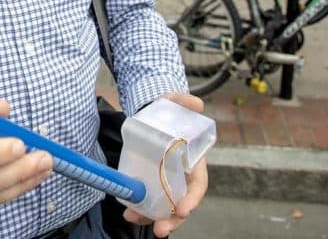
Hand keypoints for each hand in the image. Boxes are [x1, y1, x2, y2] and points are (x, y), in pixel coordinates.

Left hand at [123, 93, 208, 237]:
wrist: (150, 115)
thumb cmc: (167, 113)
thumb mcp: (174, 103)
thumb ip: (184, 102)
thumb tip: (196, 103)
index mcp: (194, 162)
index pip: (198, 186)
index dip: (192, 199)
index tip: (184, 210)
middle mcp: (182, 177)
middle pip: (181, 204)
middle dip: (172, 219)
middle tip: (160, 230)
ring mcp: (167, 182)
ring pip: (164, 207)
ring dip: (153, 218)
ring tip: (135, 219)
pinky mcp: (152, 182)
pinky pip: (149, 201)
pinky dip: (140, 209)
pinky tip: (129, 212)